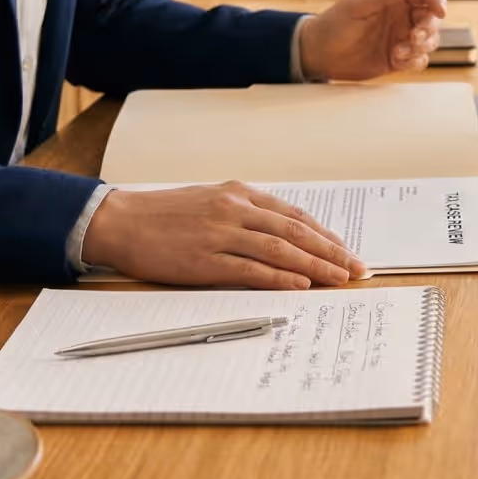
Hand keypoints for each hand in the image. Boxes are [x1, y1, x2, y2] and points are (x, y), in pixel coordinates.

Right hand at [80, 183, 366, 289]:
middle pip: (296, 232)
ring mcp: (220, 234)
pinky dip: (280, 277)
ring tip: (340, 279)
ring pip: (280, 250)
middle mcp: (235, 210)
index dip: (326, 235)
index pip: (295, 216)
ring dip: (315, 266)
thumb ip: (245, 214)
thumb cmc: (163, 215)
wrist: (119, 221)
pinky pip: (250, 270)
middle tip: (358, 269)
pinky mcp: (204, 260)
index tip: (348, 252)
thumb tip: (282, 236)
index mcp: (239, 194)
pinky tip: (302, 284)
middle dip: (332, 252)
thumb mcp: (210, 202)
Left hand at [298, 0, 447, 79]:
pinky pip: (419, 60)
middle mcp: (401, 16)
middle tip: (413, 36)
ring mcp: (401, 38)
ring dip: (421, 47)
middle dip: (428, 28)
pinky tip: (397, 61)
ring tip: (398, 52)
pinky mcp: (399, 59)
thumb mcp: (357, 4)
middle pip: (432, 19)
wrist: (320, 54)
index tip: (440, 11)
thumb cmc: (334, 23)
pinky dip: (414, 61)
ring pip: (430, 40)